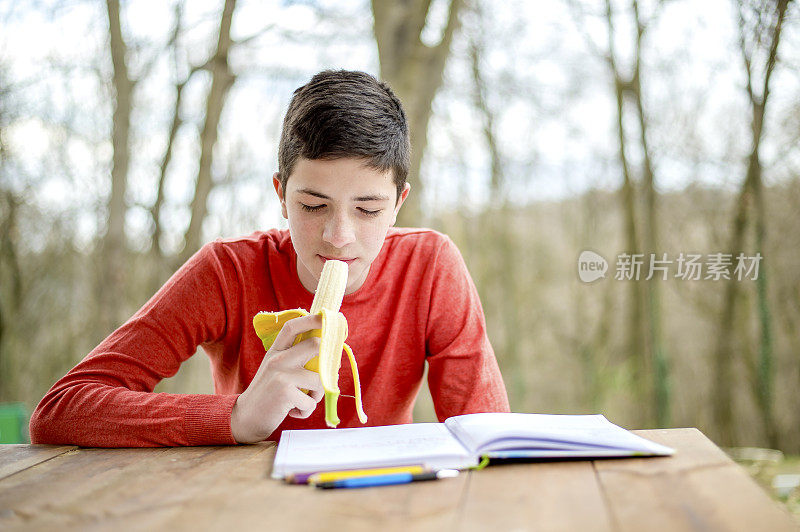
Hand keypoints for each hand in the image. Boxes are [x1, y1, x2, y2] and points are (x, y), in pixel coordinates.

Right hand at [230, 313, 324, 443]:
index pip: (292, 327)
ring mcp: (281, 375)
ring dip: (317, 395)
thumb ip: (294, 358)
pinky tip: (294, 411)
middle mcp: (277, 359)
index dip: (310, 319)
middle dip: (327, 362)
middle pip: (315, 345)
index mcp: (276, 351)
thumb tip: (324, 350)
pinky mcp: (284, 393)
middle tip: (322, 377)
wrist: (246, 417)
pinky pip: (311, 402)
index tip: (325, 317)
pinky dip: (307, 410)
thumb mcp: (276, 370)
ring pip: (319, 379)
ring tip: (304, 400)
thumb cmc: (268, 394)